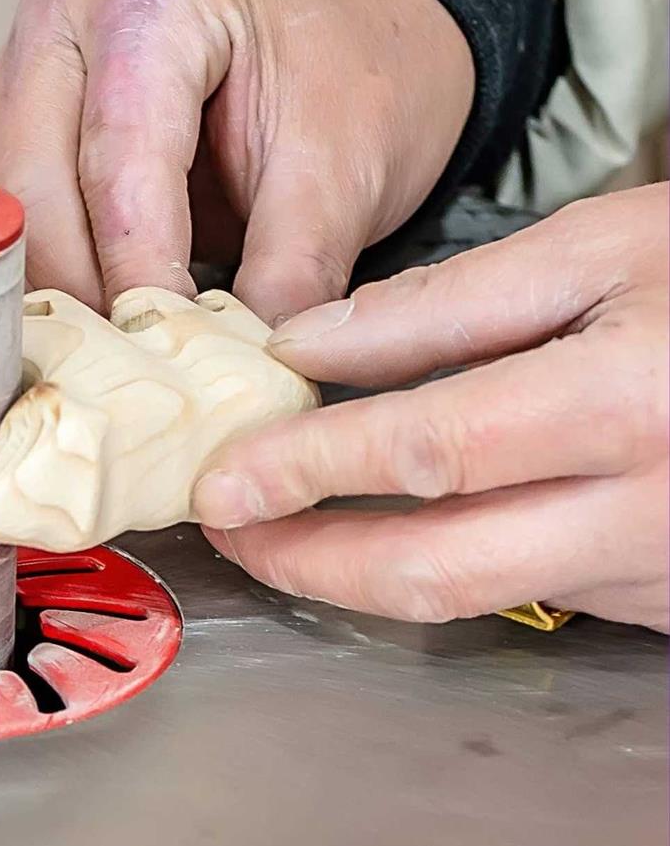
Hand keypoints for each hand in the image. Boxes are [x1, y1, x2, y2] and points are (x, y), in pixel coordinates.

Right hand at [0, 0, 474, 321]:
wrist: (356, 37)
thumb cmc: (355, 72)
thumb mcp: (347, 172)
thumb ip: (290, 273)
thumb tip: (240, 371)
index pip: (120, 156)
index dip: (137, 268)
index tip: (163, 348)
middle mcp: (68, 10)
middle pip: (33, 184)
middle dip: (81, 286)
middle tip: (134, 364)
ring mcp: (29, 62)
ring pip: (7, 207)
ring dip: (54, 286)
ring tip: (119, 347)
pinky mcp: (19, 116)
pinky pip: (12, 212)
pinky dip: (49, 271)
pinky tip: (98, 313)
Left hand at [189, 184, 669, 630]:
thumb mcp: (608, 246)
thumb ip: (450, 305)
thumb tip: (306, 345)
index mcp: (629, 405)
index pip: (427, 456)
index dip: (307, 471)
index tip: (221, 480)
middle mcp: (647, 510)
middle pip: (435, 571)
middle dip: (309, 561)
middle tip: (229, 533)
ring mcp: (661, 571)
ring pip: (475, 596)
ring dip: (358, 570)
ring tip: (282, 527)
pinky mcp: (667, 600)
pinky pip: (530, 595)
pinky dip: (441, 567)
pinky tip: (387, 529)